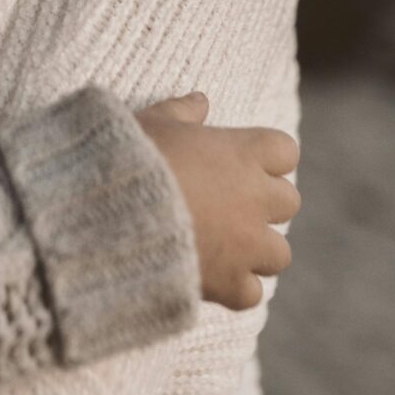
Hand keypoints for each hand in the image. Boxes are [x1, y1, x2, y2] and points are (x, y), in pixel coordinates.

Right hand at [137, 92, 300, 313]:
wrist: (106, 213)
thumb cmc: (128, 159)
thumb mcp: (151, 122)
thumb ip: (181, 111)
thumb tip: (200, 101)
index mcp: (243, 151)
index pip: (284, 151)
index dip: (265, 159)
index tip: (239, 163)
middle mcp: (256, 197)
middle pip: (288, 202)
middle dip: (263, 205)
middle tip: (227, 207)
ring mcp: (247, 243)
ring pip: (280, 253)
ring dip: (256, 251)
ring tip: (222, 249)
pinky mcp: (229, 282)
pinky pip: (251, 293)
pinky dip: (234, 290)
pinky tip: (209, 281)